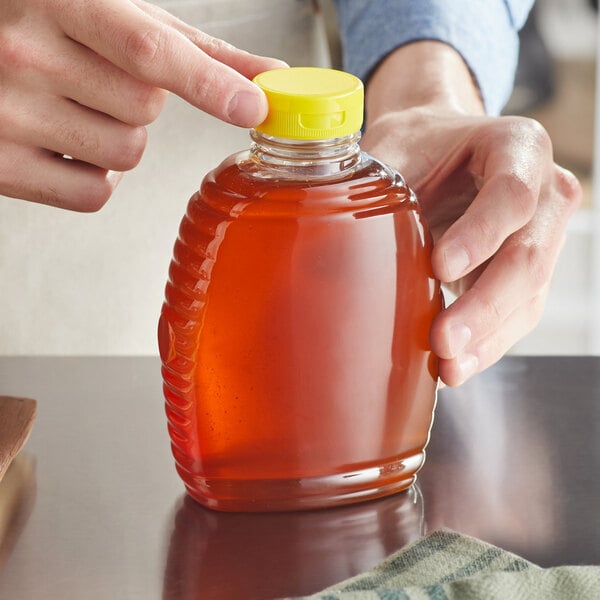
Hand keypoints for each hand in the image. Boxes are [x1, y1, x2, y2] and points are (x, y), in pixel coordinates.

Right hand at [0, 0, 284, 210]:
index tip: (251, 107)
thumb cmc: (47, 23)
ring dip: (120, 138)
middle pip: (145, 111)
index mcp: (59, 0)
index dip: (207, 82)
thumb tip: (267, 77)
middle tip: (99, 76)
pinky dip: (98, 177)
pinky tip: (70, 144)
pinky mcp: (2, 166)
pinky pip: (94, 194)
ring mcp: (8, 114)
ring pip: (126, 155)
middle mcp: (25, 54)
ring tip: (77, 106)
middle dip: (141, 101)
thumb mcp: (116, 16)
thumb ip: (194, 50)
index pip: (146, 50)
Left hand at [361, 42, 581, 385]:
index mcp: (518, 146)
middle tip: (442, 340)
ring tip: (447, 365)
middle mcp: (545, 192)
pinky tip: (458, 365)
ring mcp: (542, 237)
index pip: (511, 195)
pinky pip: (519, 315)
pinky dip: (488, 344)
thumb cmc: (419, 147)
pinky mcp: (530, 274)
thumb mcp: (395, 152)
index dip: (479, 235)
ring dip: (487, 337)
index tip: (441, 267)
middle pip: (528, 256)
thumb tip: (317, 247)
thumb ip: (372, 186)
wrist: (440, 151)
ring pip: (529, 295)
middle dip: (483, 306)